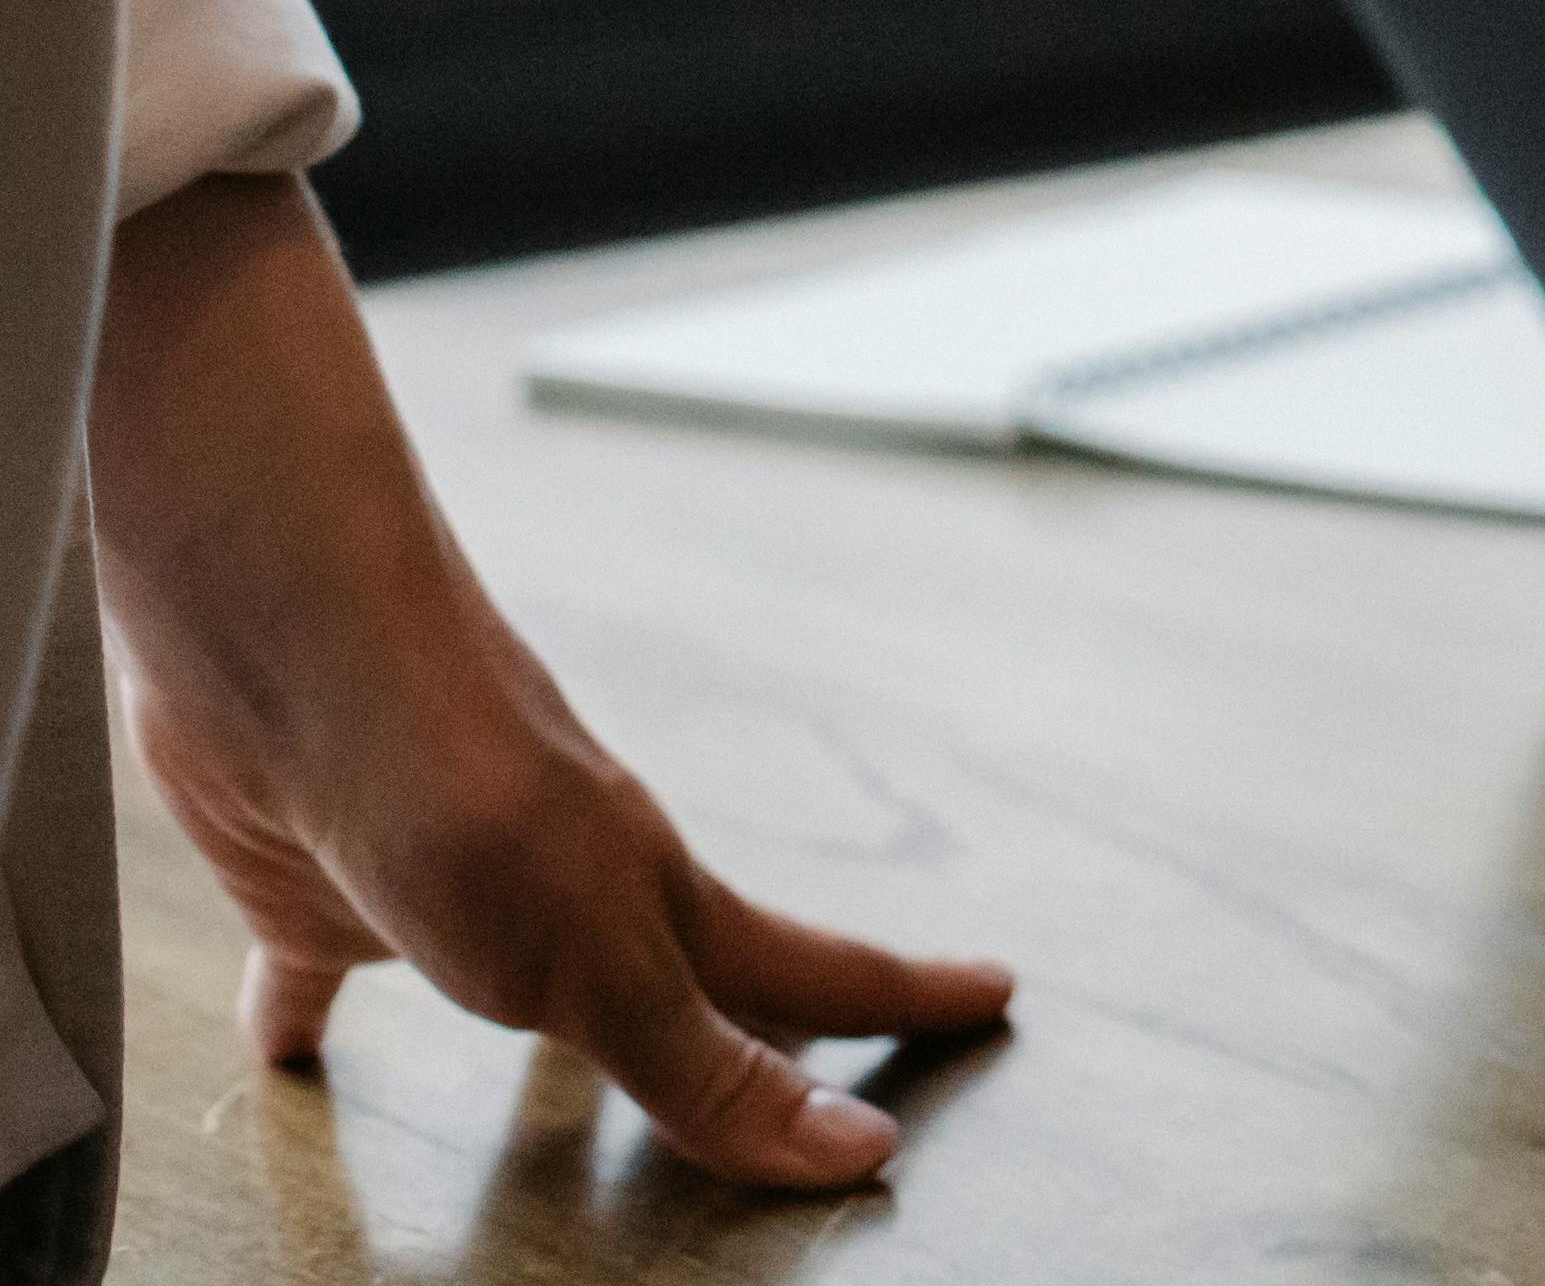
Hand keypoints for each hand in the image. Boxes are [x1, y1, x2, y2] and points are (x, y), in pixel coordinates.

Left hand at [90, 175, 1012, 1187]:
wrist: (294, 651)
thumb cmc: (458, 783)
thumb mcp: (601, 964)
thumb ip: (710, 1065)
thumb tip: (857, 1150)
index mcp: (659, 906)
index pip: (813, 971)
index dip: (907, 998)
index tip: (992, 995)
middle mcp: (578, 892)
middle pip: (694, 976)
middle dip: (766, 1021)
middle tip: (823, 1057)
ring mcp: (459, 881)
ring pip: (535, 978)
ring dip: (567, 1037)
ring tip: (572, 1088)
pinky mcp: (334, 881)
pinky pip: (328, 964)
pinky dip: (316, 1008)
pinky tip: (294, 1039)